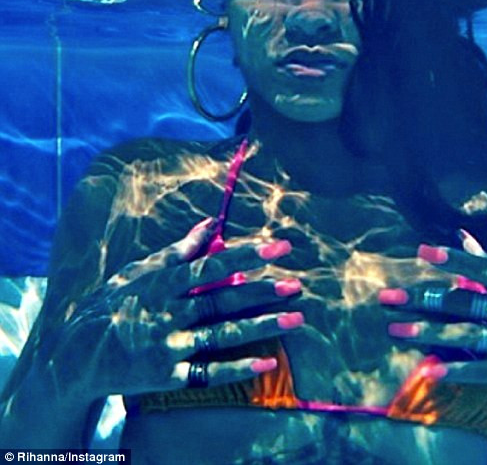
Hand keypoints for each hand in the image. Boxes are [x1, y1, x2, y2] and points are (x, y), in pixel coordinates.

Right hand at [44, 218, 303, 402]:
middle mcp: (169, 313)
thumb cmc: (113, 304)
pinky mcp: (168, 375)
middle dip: (262, 292)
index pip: (212, 266)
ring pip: (223, 335)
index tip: (279, 246)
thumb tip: (212, 222)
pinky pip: (208, 374)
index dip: (247, 255)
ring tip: (296, 319)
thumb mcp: (140, 271)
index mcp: (164, 284)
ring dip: (261, 327)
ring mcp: (169, 346)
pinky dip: (238, 368)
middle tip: (296, 285)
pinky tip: (268, 361)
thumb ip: (178, 250)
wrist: (78, 355)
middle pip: (223, 301)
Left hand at [379, 231, 486, 399]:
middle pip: (468, 302)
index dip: (455, 259)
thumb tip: (461, 234)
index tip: (422, 251)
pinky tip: (430, 372)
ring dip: (432, 334)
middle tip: (387, 297)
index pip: (485, 267)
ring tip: (397, 331)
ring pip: (472, 336)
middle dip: (426, 299)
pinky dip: (460, 371)